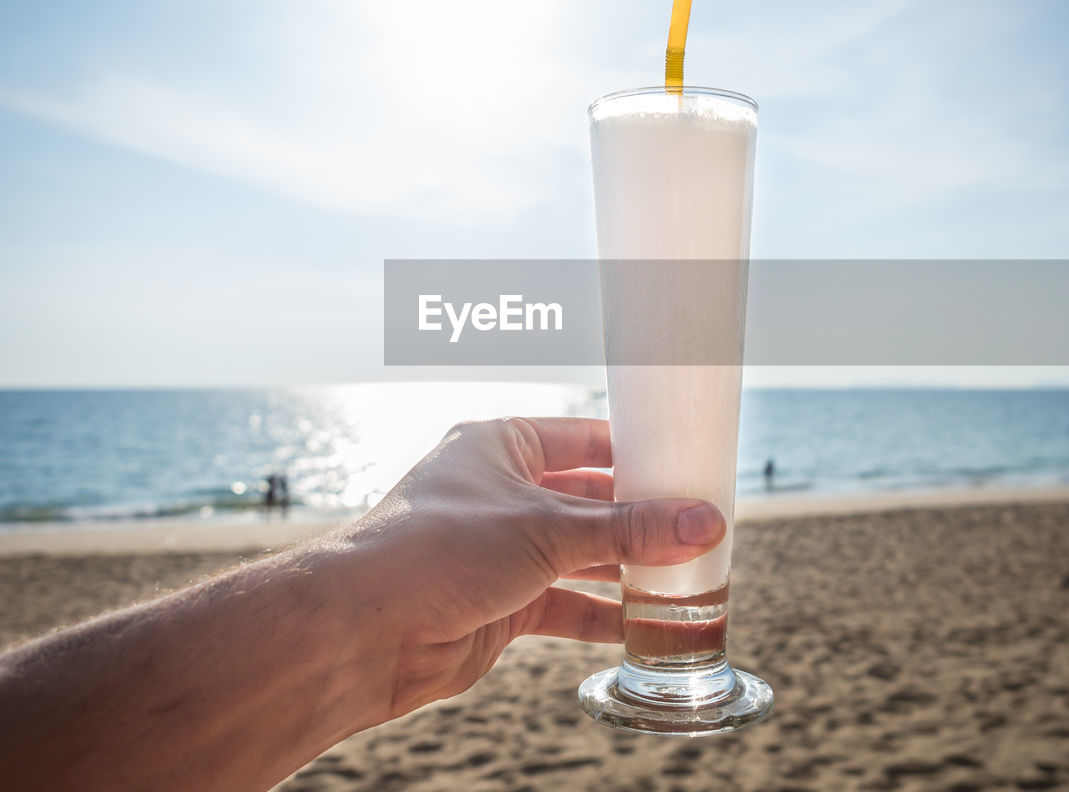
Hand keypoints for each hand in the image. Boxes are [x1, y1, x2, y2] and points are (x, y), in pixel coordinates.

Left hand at [347, 417, 725, 720]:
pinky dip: (600, 613)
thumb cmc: (438, 549)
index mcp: (501, 446)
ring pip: (579, 555)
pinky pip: (564, 603)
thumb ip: (629, 530)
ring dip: (625, 569)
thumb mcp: (547, 529)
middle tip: (698, 529)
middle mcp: (500, 493)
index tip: (687, 467)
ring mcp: (499, 550)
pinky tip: (642, 624)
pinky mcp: (500, 603)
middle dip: (638, 519)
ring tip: (684, 578)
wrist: (363, 629)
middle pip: (587, 500)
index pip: (583, 439)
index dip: (635, 452)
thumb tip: (705, 523)